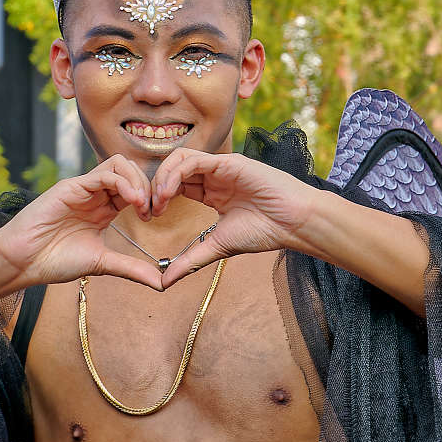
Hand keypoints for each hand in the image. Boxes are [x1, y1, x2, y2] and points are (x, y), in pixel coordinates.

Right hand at [0, 154, 165, 289]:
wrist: (23, 261)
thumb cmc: (55, 261)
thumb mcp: (102, 263)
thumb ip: (131, 268)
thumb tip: (161, 284)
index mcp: (102, 209)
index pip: (134, 188)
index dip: (149, 197)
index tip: (153, 217)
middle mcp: (94, 195)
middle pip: (130, 170)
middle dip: (147, 186)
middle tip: (150, 210)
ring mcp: (83, 188)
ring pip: (119, 164)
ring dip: (137, 181)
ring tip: (140, 205)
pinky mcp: (72, 186)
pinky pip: (104, 173)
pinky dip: (124, 183)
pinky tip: (130, 202)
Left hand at [148, 149, 321, 283]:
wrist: (293, 224)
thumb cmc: (264, 232)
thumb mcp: (217, 247)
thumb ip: (190, 261)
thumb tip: (163, 282)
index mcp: (212, 192)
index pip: (175, 184)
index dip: (158, 197)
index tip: (149, 217)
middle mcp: (214, 176)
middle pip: (173, 168)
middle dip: (155, 186)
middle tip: (147, 208)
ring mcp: (221, 167)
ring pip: (180, 159)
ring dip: (163, 178)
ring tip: (157, 201)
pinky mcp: (229, 161)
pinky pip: (194, 160)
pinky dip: (176, 173)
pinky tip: (169, 193)